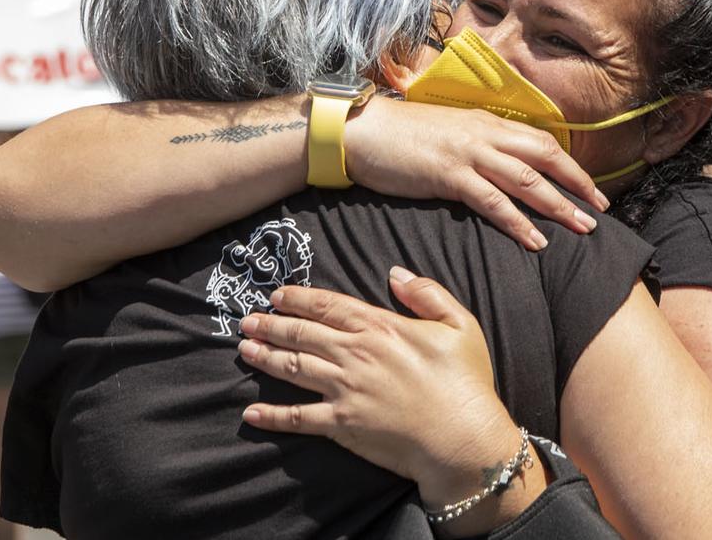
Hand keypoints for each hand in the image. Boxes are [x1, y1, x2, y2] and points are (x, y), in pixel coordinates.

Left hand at [240, 270, 521, 507]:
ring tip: (244, 350)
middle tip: (248, 320)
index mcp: (381, 327)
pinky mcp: (342, 424)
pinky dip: (272, 416)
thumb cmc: (466, 382)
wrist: (462, 438)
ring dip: (265, 358)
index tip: (278, 295)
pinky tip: (251, 413)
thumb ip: (427, 293)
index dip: (299, 298)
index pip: (328, 305)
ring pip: (293, 368)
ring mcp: (345, 390)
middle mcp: (355, 354)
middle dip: (271, 324)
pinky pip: (298, 418)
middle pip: (302, 334)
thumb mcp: (459, 325)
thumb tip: (395, 273)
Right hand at [344, 99, 606, 252]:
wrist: (361, 130)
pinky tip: (536, 240)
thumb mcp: (448, 132)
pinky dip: (518, 222)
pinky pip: (493, 201)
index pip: (540, 141)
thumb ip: (477, 144)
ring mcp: (468, 153)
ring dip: (558, 205)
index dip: (570, 166)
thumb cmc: (400, 135)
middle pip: (545, 157)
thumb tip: (499, 164)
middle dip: (577, 184)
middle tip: (601, 210)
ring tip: (583, 228)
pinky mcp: (449, 174)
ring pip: (527, 179)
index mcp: (486, 122)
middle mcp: (484, 133)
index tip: (590, 188)